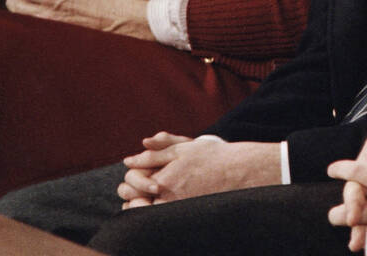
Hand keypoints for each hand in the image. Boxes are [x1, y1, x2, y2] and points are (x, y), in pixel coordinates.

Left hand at [118, 133, 280, 206]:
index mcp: (163, 179)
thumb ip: (154, 153)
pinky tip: (165, 203)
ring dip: (143, 206)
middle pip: (134, 200)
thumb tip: (129, 159)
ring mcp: (176, 209)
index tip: (142, 172)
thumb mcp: (182, 148)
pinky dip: (157, 213)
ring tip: (151, 197)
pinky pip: (161, 218)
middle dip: (133, 193)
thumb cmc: (211, 156)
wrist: (238, 171)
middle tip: (144, 186)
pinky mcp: (184, 215)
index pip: (131, 181)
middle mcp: (167, 198)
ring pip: (146, 213)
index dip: (133, 176)